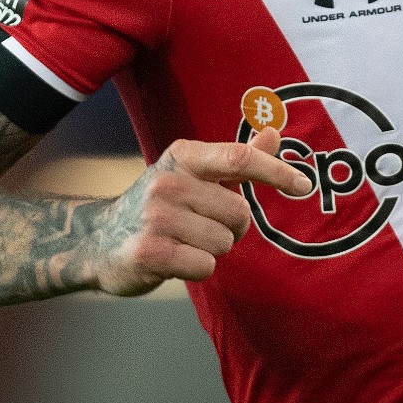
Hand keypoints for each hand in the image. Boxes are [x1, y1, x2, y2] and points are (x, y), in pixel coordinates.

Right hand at [93, 128, 309, 295]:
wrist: (97, 241)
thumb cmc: (158, 206)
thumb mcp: (193, 175)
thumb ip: (236, 158)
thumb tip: (274, 133)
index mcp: (183, 157)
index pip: (238, 158)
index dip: (276, 172)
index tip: (304, 185)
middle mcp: (167, 182)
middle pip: (239, 213)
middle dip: (232, 229)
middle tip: (203, 227)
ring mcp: (156, 218)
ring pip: (223, 243)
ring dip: (212, 250)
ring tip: (184, 242)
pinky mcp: (149, 252)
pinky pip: (205, 267)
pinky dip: (197, 269)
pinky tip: (173, 261)